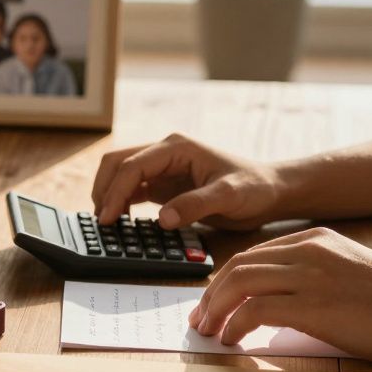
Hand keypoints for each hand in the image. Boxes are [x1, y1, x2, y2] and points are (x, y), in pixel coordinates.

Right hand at [92, 133, 283, 229]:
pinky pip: (132, 190)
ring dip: (109, 196)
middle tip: (102, 221)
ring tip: (107, 223)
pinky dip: (121, 204)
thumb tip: (163, 220)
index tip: (108, 218)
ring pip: (120, 175)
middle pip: (117, 163)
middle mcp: (164, 153)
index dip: (115, 191)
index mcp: (176, 147)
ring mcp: (162, 169)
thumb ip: (196, 205)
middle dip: (104, 190)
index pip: (133, 165)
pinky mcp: (163, 186)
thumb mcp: (229, 196)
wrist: (269, 192)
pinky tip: (121, 223)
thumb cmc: (254, 188)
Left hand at [189, 227, 371, 365]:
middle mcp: (308, 251)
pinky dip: (235, 325)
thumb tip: (276, 307)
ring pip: (239, 282)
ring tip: (208, 333)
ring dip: (216, 310)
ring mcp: (310, 275)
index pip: (253, 254)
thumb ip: (312, 280)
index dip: (225, 280)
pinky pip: (255, 309)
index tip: (212, 303)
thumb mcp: (348, 275)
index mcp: (316, 241)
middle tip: (200, 321)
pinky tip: (231, 341)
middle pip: (238, 265)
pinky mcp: (313, 304)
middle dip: (211, 295)